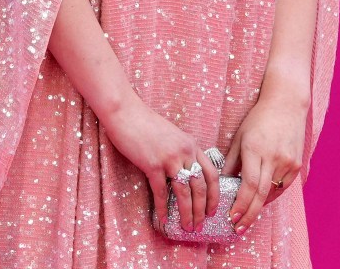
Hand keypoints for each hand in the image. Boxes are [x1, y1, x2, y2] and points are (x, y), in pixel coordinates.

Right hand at [97, 97, 213, 235]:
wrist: (125, 112)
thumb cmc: (145, 123)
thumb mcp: (172, 135)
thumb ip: (181, 152)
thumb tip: (184, 173)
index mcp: (192, 145)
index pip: (212, 174)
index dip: (215, 195)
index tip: (212, 210)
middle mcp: (185, 152)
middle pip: (201, 187)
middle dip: (202, 210)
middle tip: (200, 225)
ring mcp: (169, 159)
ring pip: (185, 193)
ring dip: (187, 213)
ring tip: (187, 227)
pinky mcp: (153, 164)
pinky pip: (161, 192)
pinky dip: (163, 208)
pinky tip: (163, 218)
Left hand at [226, 83, 307, 230]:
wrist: (286, 105)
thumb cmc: (258, 119)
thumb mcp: (239, 137)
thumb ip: (231, 162)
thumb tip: (222, 183)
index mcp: (255, 149)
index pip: (248, 185)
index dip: (240, 204)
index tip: (231, 218)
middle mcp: (273, 158)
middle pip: (261, 194)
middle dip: (248, 214)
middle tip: (238, 228)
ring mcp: (288, 162)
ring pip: (272, 192)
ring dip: (259, 206)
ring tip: (246, 217)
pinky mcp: (297, 164)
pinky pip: (282, 186)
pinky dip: (271, 195)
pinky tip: (261, 201)